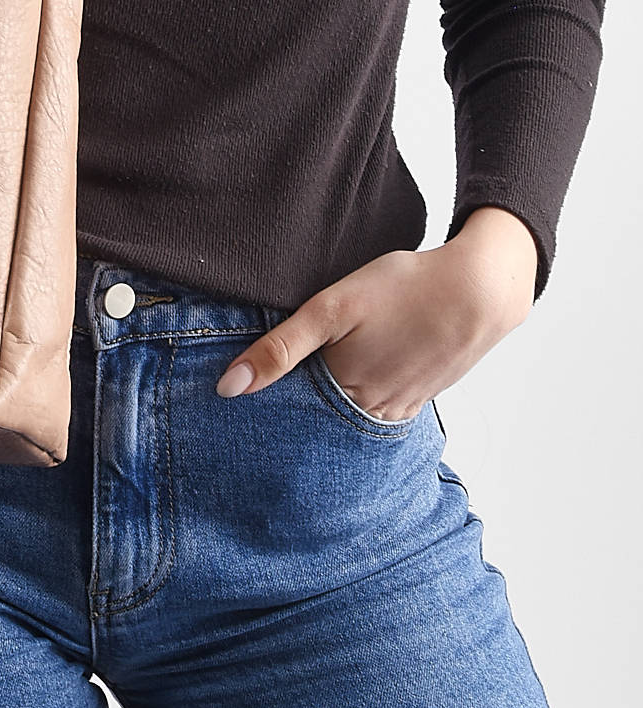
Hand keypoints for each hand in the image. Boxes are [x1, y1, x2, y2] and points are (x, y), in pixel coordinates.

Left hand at [214, 208, 539, 419]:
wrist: (480, 288)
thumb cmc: (404, 289)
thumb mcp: (331, 308)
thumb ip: (279, 349)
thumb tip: (228, 388)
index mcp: (342, 393)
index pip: (288, 412)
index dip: (266, 401)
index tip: (242, 398)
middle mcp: (370, 412)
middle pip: (318, 419)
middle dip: (295, 409)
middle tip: (276, 389)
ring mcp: (399, 408)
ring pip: (348, 416)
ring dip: (328, 407)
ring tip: (311, 384)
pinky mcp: (419, 397)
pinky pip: (378, 411)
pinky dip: (359, 401)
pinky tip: (353, 380)